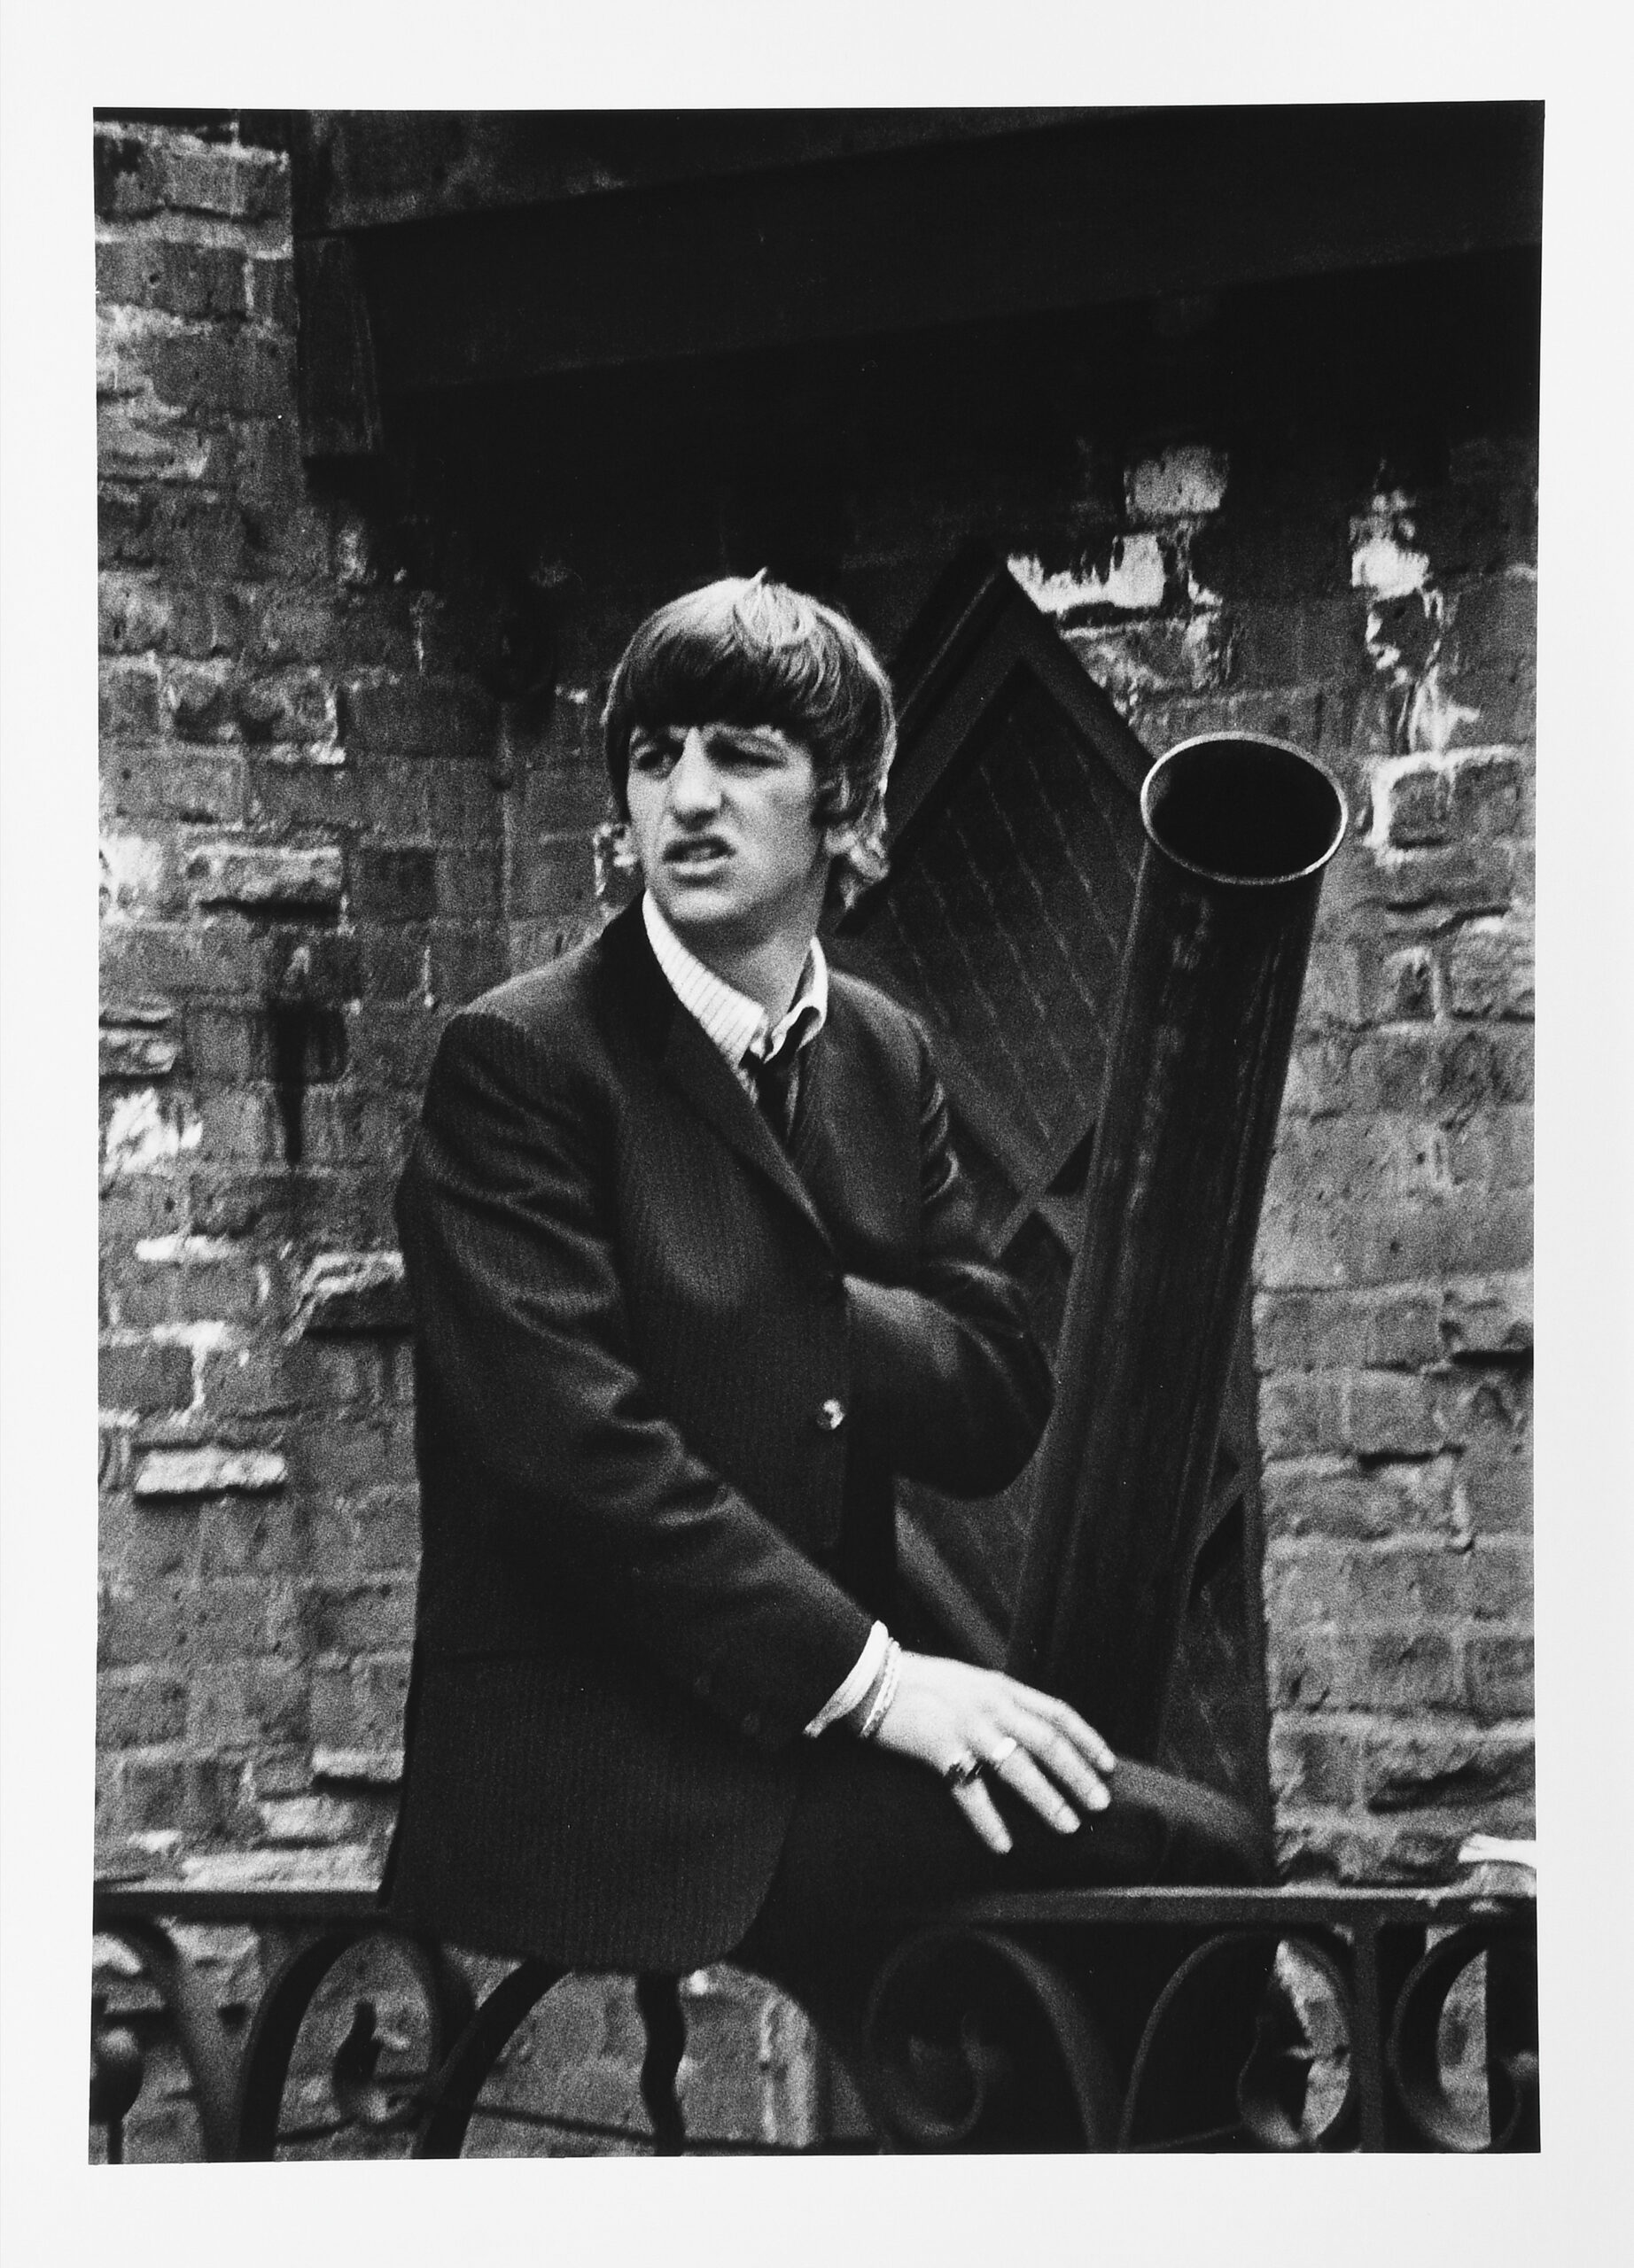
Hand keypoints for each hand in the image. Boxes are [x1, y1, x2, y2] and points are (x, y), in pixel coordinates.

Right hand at [870, 1651, 1116, 1853]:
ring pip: (1018, 1766)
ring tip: (1067, 1826)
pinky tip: (1003, 1844)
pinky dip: (988, 1819)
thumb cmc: (919, 1683)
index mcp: (1001, 1688)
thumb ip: (998, 1701)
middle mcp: (990, 1705)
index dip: (1086, 1739)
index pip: (1057, 1712)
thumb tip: (1028, 1727)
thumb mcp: (969, 1682)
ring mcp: (966, 1726)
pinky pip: (969, 1790)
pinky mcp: (939, 1748)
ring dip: (1046, 1798)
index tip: (1108, 1765)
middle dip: (1078, 1773)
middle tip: (1100, 1803)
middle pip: (1047, 1741)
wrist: (870, 1676)